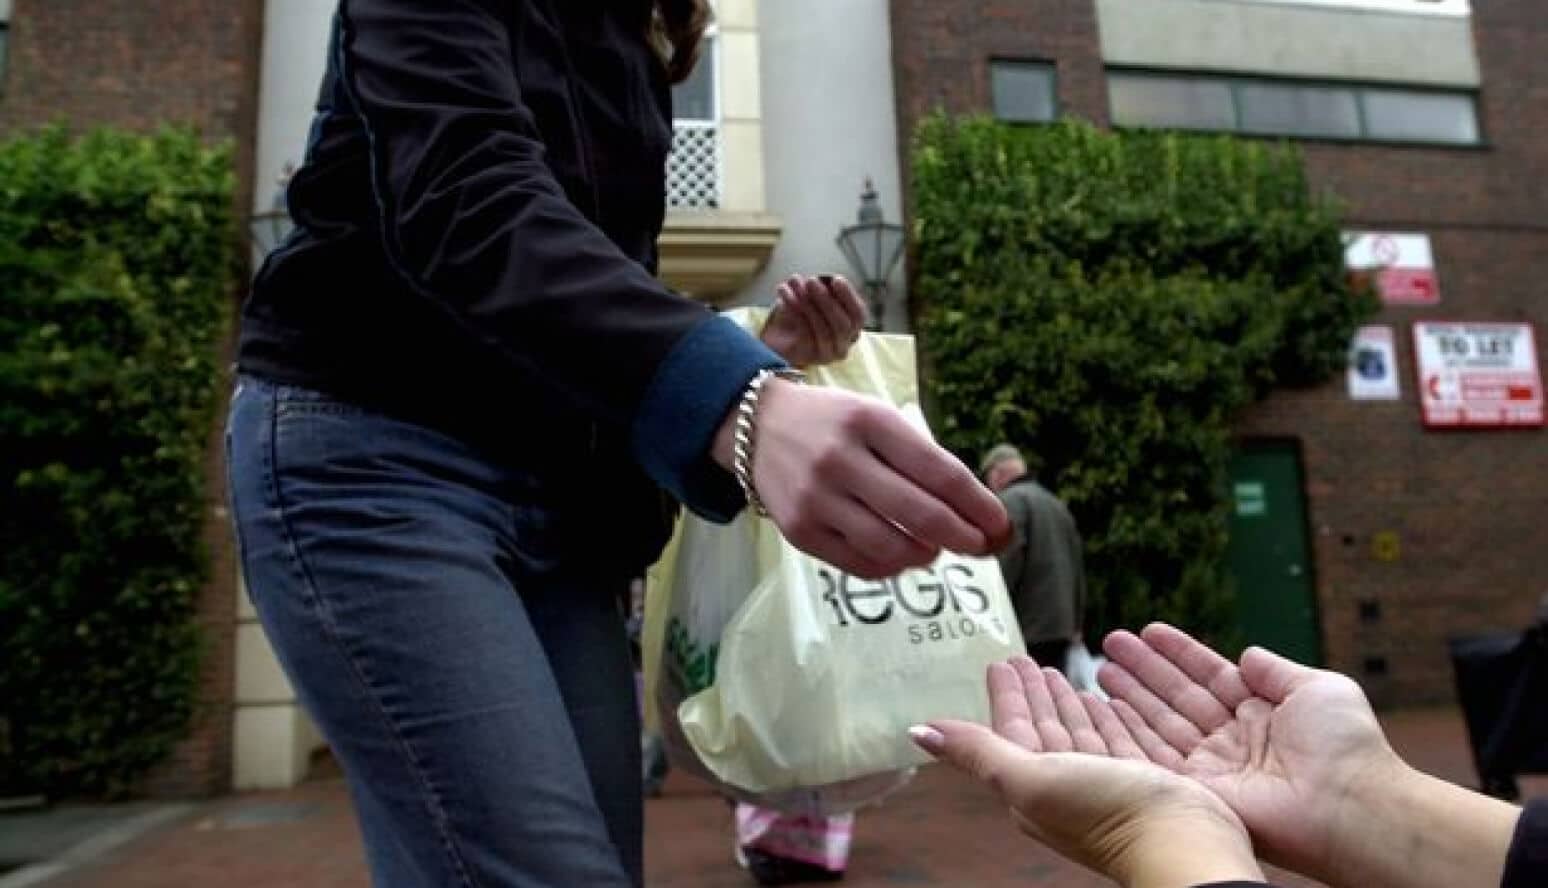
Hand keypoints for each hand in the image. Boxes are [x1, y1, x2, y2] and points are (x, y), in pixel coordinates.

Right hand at [712, 380, 1009, 578]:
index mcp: (870, 421)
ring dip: (927, 554)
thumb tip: (979, 516)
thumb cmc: (836, 424)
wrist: (758, 428)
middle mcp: (841, 459)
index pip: (940, 472)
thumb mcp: (878, 420)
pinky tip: (901, 554)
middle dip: (964, 537)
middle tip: (981, 546)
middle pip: (921, 514)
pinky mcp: (799, 531)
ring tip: (934, 547)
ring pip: (892, 548)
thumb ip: (923, 460)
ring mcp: (816, 498)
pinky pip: (860, 565)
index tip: (1000, 525)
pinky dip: (892, 566)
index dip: (978, 505)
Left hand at [759, 274, 866, 366]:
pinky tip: (784, 299)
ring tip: (795, 287)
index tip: (835, 280)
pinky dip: (795, 315)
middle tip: (811, 281)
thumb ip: (820, 290)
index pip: (858, 315)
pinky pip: (806, 337)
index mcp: (853, 328)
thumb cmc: (803, 313)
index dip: (849, 297)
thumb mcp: (814, 299)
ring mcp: (828, 354)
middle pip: (842, 325)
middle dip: (826, 301)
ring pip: (824, 332)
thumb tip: (814, 280)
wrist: (780, 339)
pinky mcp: (811, 358)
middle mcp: (844, 344)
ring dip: (809, 306)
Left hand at [913, 659, 1261, 887]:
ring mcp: (1103, 786)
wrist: (1183, 844)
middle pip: (1042, 729)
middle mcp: (1064, 788)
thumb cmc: (1105, 811)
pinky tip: (1101, 701)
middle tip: (1024, 658)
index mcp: (1031, 787)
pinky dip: (1103, 718)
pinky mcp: (1139, 783)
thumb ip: (977, 752)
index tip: (1001, 661)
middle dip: (1032, 694)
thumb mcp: (1030, 777)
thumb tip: (917, 732)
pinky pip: (1115, 741)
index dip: (1007, 696)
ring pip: (1076, 734)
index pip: (1012, 730)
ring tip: (1057, 671)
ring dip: (1065, 702)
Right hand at [1099, 624, 1518, 887]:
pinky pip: (1154, 754)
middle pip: (1177, 696)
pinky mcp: (1198, 790)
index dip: (1178, 652)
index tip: (1148, 630)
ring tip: (1099, 667)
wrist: (1348, 804)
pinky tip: (1106, 706)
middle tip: (1109, 644)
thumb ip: (1276, 670)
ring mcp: (1214, 766)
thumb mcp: (1318, 689)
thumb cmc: (1346, 746)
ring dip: (1128, 694)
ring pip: (1160, 722)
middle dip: (1142, 670)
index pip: (1209, 675)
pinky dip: (1128, 730)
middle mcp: (1233, 739)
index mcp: (1263, 713)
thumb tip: (1247, 653)